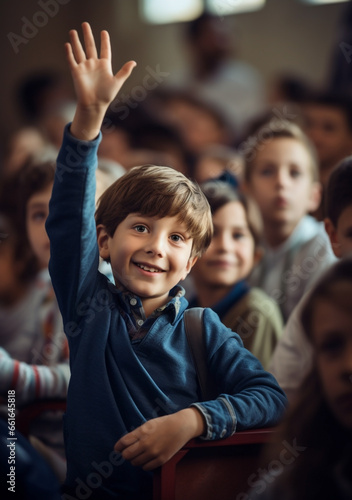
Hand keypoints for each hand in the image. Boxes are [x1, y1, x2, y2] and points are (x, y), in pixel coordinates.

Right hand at [66, 22, 135, 139]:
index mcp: (104, 66)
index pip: (105, 50)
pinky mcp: (76, 72)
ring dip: (76, 41)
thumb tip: (134, 62)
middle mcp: (94, 64)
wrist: (94, 104)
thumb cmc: (106, 95)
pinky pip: (72, 60)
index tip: (104, 32)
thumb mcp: (117, 82)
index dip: (104, 41)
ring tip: (73, 31)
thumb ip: (124, 71)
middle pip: (90, 46)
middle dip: (87, 35)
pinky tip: (67, 44)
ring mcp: (84, 67)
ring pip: (79, 51)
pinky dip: (69, 53)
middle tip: (85, 24)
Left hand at [114, 408, 204, 470]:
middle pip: (127, 455)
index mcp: (142, 432)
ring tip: (141, 453)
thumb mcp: (148, 424)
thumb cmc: (164, 424)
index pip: (123, 443)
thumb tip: (122, 445)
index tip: (118, 448)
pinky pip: (146, 468)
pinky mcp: (161, 460)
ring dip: (135, 459)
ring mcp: (154, 453)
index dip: (118, 446)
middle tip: (130, 451)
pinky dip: (144, 464)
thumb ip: (136, 434)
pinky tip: (148, 457)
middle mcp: (146, 443)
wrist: (181, 426)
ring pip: (135, 463)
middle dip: (126, 453)